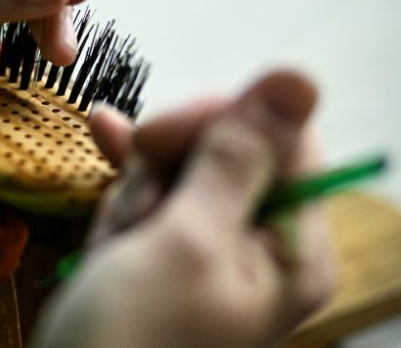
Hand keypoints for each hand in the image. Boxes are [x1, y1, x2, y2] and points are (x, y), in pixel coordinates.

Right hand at [32, 70, 334, 347]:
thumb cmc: (129, 337)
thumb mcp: (186, 241)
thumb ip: (238, 159)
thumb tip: (297, 78)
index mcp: (291, 249)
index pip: (282, 143)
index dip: (220, 124)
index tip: (159, 135)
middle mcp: (261, 243)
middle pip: (225, 151)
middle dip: (166, 173)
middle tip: (137, 218)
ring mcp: (211, 244)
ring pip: (179, 168)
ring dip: (136, 192)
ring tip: (116, 244)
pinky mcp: (169, 245)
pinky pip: (154, 190)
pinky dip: (128, 181)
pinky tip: (103, 129)